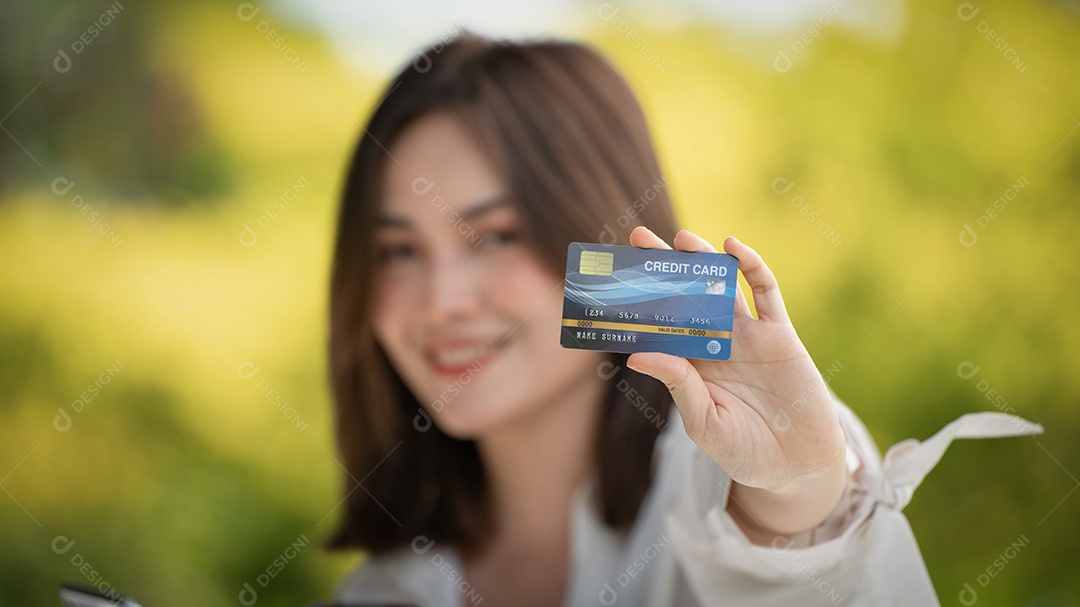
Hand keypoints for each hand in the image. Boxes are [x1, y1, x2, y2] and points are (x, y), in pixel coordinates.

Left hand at [627, 226, 846, 535]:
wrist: (799, 467)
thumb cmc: (745, 452)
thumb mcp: (705, 423)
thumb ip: (678, 386)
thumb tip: (636, 354)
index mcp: (691, 367)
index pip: (659, 326)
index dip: (639, 302)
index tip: (613, 279)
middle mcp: (717, 345)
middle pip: (685, 297)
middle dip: (663, 268)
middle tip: (637, 237)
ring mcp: (749, 337)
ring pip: (722, 288)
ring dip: (703, 260)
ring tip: (681, 237)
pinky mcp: (781, 336)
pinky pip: (766, 293)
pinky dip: (752, 267)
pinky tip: (733, 247)